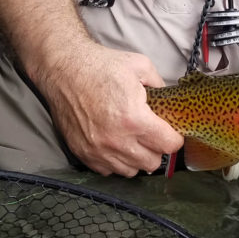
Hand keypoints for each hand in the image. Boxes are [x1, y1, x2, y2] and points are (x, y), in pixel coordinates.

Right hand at [38, 41, 183, 176]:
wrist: (64, 70)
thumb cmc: (101, 66)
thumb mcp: (141, 66)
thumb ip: (161, 86)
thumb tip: (170, 101)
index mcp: (134, 119)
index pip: (168, 145)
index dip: (175, 138)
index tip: (172, 132)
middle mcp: (116, 140)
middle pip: (152, 162)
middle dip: (156, 148)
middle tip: (152, 134)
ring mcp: (98, 150)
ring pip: (131, 170)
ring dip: (136, 157)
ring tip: (133, 140)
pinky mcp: (83, 154)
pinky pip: (108, 171)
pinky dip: (115, 161)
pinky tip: (115, 144)